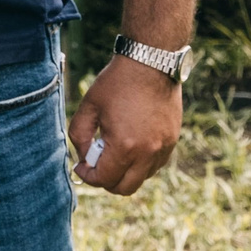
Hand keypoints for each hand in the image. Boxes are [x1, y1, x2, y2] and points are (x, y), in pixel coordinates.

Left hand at [68, 53, 181, 195]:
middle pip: (124, 188)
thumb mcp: (89, 106)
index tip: (81, 166)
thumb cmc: (117, 82)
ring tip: (116, 146)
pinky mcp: (172, 140)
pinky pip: (155, 165)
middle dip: (106, 181)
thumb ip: (79, 136)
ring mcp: (163, 148)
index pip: (103, 180)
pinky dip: (141, 162)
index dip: (87, 176)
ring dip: (125, 172)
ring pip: (142, 178)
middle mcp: (147, 152)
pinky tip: (132, 141)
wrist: (151, 61)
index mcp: (124, 146)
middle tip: (97, 163)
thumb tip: (84, 158)